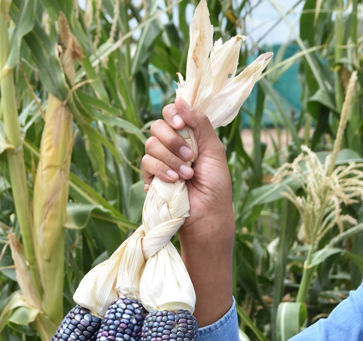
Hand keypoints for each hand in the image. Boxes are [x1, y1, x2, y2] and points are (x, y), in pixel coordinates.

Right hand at [142, 97, 234, 326]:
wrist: (208, 217)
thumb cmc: (216, 187)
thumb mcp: (214, 151)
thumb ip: (199, 124)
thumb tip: (180, 100)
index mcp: (189, 137)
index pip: (172, 114)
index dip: (174, 115)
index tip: (183, 124)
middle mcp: (172, 147)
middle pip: (157, 125)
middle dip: (173, 139)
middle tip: (190, 156)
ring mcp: (160, 163)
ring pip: (150, 144)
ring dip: (170, 158)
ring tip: (187, 175)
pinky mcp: (151, 180)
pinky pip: (146, 163)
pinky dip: (161, 169)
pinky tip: (175, 181)